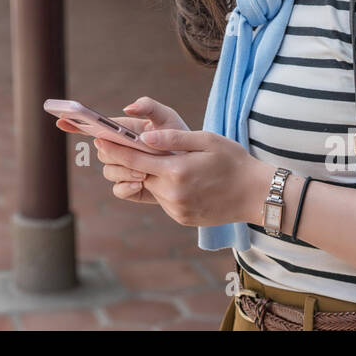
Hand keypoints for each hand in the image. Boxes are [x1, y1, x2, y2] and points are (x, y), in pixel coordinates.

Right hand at [56, 97, 188, 203]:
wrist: (196, 166)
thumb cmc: (179, 137)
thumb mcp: (167, 117)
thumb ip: (149, 106)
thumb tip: (127, 107)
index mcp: (122, 131)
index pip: (93, 127)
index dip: (75, 124)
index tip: (62, 120)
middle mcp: (119, 150)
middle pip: (101, 151)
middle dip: (111, 152)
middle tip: (128, 154)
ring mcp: (124, 170)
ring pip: (109, 171)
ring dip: (123, 171)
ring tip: (143, 173)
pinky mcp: (132, 188)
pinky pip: (118, 190)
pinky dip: (126, 187)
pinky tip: (140, 184)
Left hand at [94, 128, 258, 226]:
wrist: (256, 195)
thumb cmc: (234, 161)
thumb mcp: (207, 140)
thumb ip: (173, 139)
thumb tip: (144, 138)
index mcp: (176, 171)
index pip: (134, 159)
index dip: (114, 149)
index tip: (98, 139)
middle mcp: (172, 193)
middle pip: (138, 174)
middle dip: (124, 161)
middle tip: (111, 146)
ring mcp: (176, 209)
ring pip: (149, 187)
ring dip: (146, 174)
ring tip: (151, 159)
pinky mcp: (181, 218)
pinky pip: (163, 199)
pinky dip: (162, 187)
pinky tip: (175, 177)